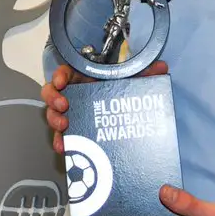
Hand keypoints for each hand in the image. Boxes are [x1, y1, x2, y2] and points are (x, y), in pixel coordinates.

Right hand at [40, 58, 168, 154]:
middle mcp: (73, 95)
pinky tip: (65, 147)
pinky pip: (62, 135)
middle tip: (64, 106)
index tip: (61, 81)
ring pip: (53, 114)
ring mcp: (71, 113)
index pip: (64, 72)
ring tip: (64, 128)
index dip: (59, 76)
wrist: (123, 116)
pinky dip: (61, 141)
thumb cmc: (122, 94)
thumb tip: (162, 68)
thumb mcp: (133, 82)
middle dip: (53, 99)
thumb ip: (146, 73)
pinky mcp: (74, 130)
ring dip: (55, 120)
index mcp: (83, 79)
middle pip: (52, 93)